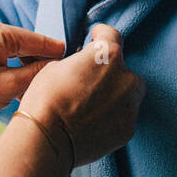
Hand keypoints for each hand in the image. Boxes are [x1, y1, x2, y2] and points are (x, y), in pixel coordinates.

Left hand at [0, 20, 65, 127]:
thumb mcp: (9, 86)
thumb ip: (37, 72)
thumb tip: (57, 64)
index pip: (38, 40)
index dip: (57, 53)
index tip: (77, 61)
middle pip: (27, 47)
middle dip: (41, 64)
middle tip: (60, 82)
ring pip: (16, 56)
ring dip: (28, 72)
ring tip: (41, 90)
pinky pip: (4, 62)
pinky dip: (14, 74)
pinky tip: (22, 92)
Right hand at [17, 23, 144, 167]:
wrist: (45, 140)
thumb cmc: (45, 100)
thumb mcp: (56, 66)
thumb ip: (80, 61)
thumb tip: (84, 66)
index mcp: (108, 54)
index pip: (112, 35)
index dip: (101, 36)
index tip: (96, 39)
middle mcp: (127, 77)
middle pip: (124, 68)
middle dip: (110, 72)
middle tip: (89, 82)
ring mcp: (131, 105)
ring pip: (128, 94)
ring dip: (115, 95)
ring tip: (91, 106)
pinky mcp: (129, 129)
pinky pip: (124, 116)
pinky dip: (113, 116)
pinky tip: (93, 122)